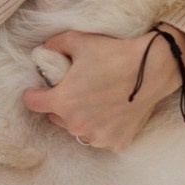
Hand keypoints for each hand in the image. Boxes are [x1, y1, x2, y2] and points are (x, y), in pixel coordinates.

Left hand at [22, 27, 184, 150]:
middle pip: (54, 117)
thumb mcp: (76, 41)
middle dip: (60, 105)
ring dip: (80, 118)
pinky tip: (110, 111)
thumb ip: (53, 45)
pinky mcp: (117, 143)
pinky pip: (99, 136)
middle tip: (76, 90)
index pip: (31, 103)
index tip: (41, 88)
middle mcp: (77, 124)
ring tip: (94, 101)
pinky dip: (102, 127)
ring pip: (77, 129)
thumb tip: (42, 50)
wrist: (153, 69)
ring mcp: (98, 136)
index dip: (34, 93)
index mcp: (62, 102)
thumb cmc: (113, 54)